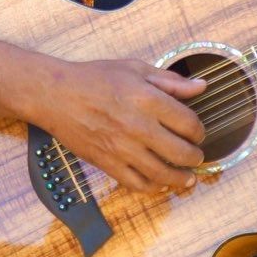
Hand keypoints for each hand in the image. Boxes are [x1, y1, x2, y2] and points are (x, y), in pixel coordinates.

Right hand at [24, 58, 208, 194]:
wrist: (55, 95)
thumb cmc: (94, 78)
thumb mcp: (135, 69)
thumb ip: (170, 81)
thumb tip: (201, 87)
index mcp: (147, 99)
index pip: (189, 123)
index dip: (199, 131)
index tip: (197, 133)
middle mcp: (138, 126)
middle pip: (182, 152)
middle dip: (195, 156)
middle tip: (196, 155)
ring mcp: (122, 148)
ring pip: (163, 174)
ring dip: (181, 178)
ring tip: (187, 177)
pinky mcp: (107, 163)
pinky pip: (137, 184)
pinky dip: (153, 187)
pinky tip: (160, 183)